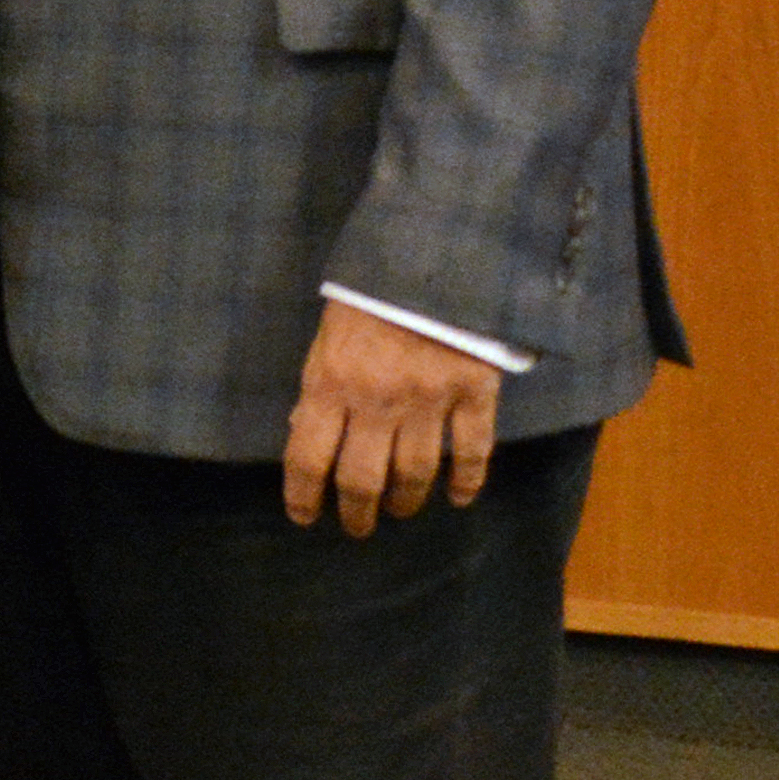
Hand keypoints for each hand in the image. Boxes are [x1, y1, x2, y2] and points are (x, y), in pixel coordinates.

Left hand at [284, 303, 502, 533]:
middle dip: (357, 513)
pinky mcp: (474, 392)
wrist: (435, 252)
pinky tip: (458, 498)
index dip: (304, 497)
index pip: (309, 459)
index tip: (304, 517)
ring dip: (405, 501)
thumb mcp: (327, 336)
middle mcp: (377, 400)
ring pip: (415, 473)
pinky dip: (467, 481)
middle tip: (357, 527)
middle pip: (363, 479)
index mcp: (330, 383)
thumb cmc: (369, 293)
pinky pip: (473, 450)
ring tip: (399, 510)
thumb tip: (306, 432)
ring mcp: (430, 399)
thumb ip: (319, 386)